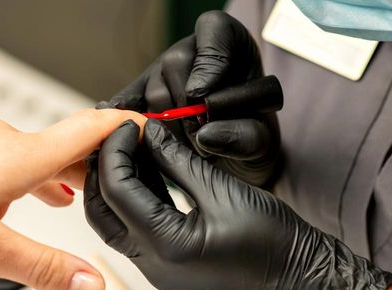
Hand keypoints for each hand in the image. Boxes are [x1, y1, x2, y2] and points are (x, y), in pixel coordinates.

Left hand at [84, 119, 391, 289]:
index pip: (116, 191)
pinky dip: (131, 198)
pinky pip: (132, 228)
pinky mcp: (165, 263)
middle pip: (101, 210)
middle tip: (118, 134)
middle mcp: (152, 264)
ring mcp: (156, 267)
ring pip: (111, 221)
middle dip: (103, 168)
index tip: (128, 123)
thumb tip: (148, 132)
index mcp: (166, 246)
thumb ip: (177, 159)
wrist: (297, 276)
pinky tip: (144, 169)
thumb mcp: (221, 189)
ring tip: (128, 146)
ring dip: (114, 183)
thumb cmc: (272, 240)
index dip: (116, 151)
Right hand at [98, 11, 280, 186]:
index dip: (208, 63)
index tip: (203, 98)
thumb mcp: (263, 141)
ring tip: (188, 147)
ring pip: (153, 92)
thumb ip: (243, 136)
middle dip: (186, 111)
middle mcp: (192, 48)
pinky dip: (130, 119)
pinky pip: (128, 102)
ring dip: (167, 127)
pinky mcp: (140, 91)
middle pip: (175, 65)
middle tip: (203, 142)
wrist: (233, 156)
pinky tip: (135, 132)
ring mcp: (162, 68)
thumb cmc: (252, 140)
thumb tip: (204, 135)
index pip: (215, 30)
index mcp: (232, 43)